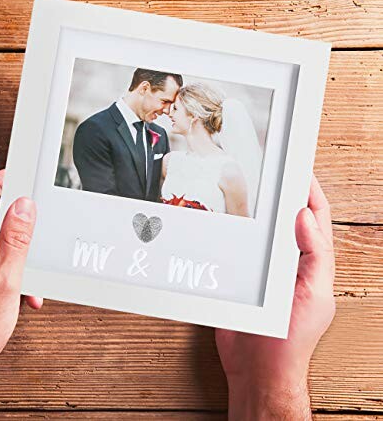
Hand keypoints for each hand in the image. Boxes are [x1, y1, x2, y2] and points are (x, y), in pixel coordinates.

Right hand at [215, 176, 334, 419]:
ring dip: (256, 212)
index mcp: (311, 264)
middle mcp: (288, 263)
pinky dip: (233, 233)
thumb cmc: (290, 340)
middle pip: (286, 220)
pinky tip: (224, 222)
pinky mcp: (241, 277)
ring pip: (260, 232)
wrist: (257, 370)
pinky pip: (237, 248)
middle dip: (282, 195)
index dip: (310, 193)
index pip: (315, 219)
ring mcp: (264, 270)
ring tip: (248, 190)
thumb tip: (306, 218)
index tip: (300, 169)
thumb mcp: (313, 296)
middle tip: (272, 172)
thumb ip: (314, 257)